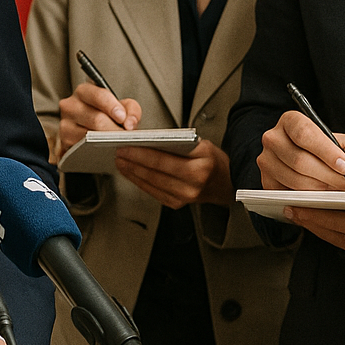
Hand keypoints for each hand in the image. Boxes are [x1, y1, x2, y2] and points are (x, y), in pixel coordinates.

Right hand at [58, 82, 142, 151]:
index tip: (122, 118)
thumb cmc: (108, 115)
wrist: (92, 130)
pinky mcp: (65, 141)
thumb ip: (131, 110)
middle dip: (114, 129)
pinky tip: (106, 150)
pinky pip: (83, 148)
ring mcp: (65, 124)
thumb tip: (129, 124)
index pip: (98, 95)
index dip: (112, 107)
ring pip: (90, 135)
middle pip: (96, 119)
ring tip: (118, 143)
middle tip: (126, 137)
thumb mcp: (122, 106)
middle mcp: (70, 105)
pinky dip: (97, 150)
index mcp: (84, 92)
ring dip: (107, 142)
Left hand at [114, 139, 232, 208]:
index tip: (126, 146)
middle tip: (119, 152)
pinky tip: (131, 173)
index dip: (142, 154)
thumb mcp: (202, 146)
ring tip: (121, 162)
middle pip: (156, 173)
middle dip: (133, 162)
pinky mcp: (177, 204)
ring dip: (133, 172)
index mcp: (201, 166)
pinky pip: (154, 192)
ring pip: (152, 184)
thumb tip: (149, 140)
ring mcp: (185, 197)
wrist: (225, 183)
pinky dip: (140, 182)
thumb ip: (179, 143)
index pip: (165, 160)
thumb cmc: (212, 161)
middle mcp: (193, 185)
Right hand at [257, 111, 344, 191]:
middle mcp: (272, 138)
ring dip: (319, 190)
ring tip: (337, 192)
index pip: (304, 134)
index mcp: (290, 121)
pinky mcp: (266, 182)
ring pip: (293, 180)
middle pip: (298, 160)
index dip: (326, 151)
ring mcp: (266, 161)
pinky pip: (287, 195)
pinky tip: (322, 199)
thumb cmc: (332, 151)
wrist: (316, 164)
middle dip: (327, 176)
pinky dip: (307, 201)